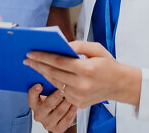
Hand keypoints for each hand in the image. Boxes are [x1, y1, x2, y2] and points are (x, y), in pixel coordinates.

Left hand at [24, 41, 141, 108]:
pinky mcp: (78, 103)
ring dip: (44, 74)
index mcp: (87, 68)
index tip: (31, 53)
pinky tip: (50, 75)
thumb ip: (79, 45)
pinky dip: (55, 83)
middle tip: (28, 60)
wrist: (120, 84)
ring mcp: (79, 96)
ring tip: (36, 66)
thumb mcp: (97, 49)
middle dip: (38, 65)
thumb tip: (62, 45)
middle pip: (53, 73)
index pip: (59, 61)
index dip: (43, 57)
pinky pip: (62, 91)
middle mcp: (82, 84)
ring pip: (55, 83)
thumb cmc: (108, 65)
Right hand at [28, 84, 75, 132]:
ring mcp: (48, 123)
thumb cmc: (52, 101)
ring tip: (73, 95)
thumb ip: (49, 86)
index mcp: (34, 103)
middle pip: (47, 104)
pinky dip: (72, 110)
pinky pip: (67, 118)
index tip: (40, 85)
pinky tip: (76, 103)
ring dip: (67, 102)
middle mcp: (38, 114)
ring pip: (59, 111)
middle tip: (63, 90)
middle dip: (56, 96)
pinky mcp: (57, 129)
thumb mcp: (47, 94)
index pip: (31, 96)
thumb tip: (55, 75)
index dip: (34, 91)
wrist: (56, 118)